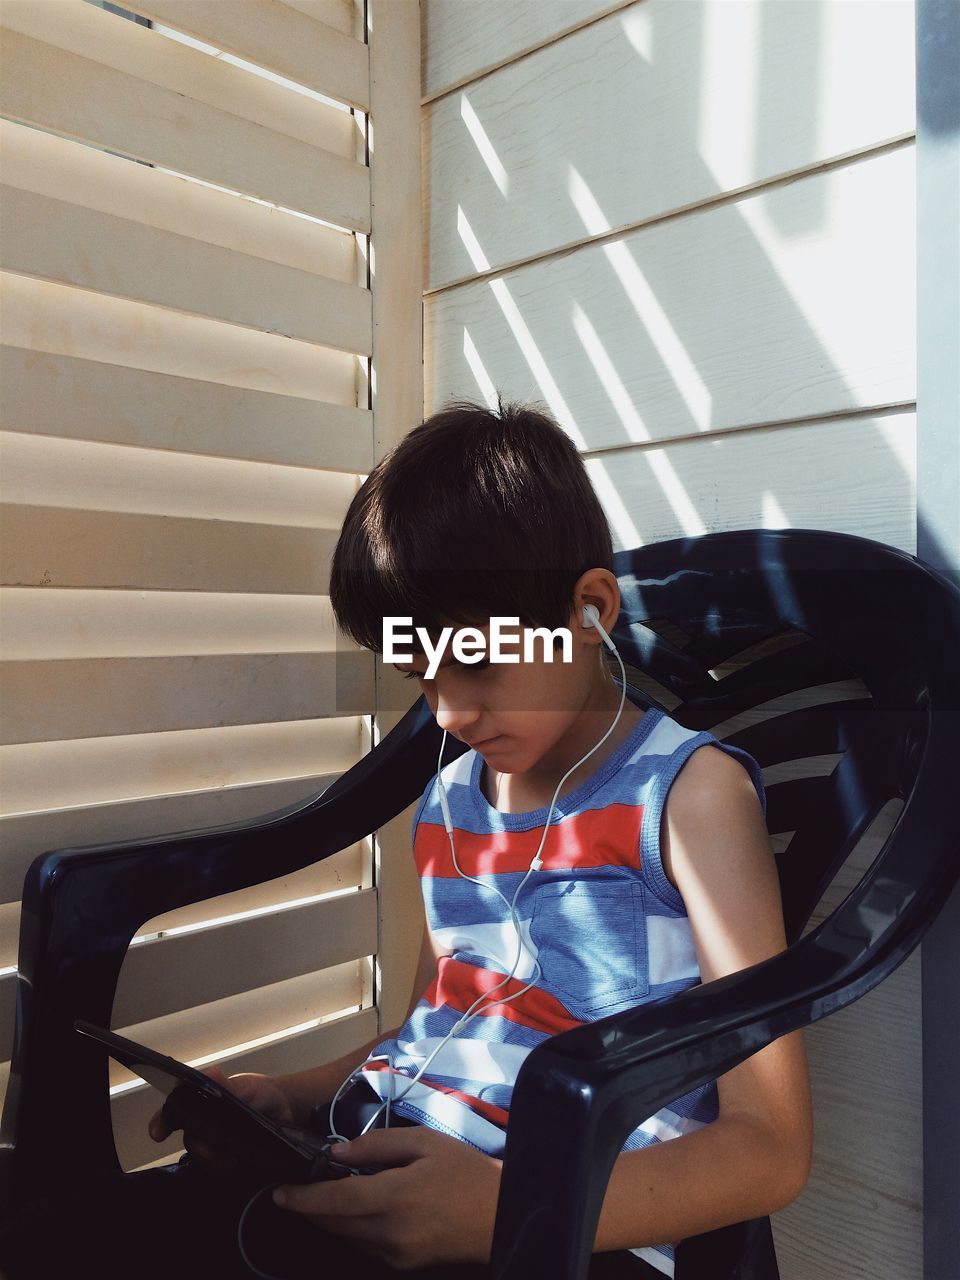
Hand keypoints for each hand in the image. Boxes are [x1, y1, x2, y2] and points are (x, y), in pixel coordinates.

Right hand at [147, 1067, 294, 1168]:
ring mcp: (213, 1146)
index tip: (157, 1132)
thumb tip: (212, 1074)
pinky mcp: (227, 1162)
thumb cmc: (261, 1093)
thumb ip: (229, 1085)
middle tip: (216, 1143)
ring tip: (238, 1151)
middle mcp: (201, 1125)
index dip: (161, 1122)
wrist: (285, 1111)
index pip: (172, 1112)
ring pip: (203, 1160)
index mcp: (200, 1102)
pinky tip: (242, 1159)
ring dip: (219, 1158)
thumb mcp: (248, 1086)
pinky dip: (229, 1167)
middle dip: (201, 1145)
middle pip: (190, 1141)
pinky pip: (219, 1172)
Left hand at [273, 1126, 502, 1270]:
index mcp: (395, 1197)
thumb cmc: (465, 1172)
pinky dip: (354, 1227)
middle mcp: (389, 1233)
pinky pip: (364, 1246)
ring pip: (346, 1237)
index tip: (279, 1193)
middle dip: (312, 1208)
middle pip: (334, 1223)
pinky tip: (363, 1207)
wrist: (500, 1215)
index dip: (303, 1198)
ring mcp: (394, 1255)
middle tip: (298, 1187)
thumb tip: (339, 1152)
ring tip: (333, 1192)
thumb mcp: (425, 1143)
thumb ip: (379, 1145)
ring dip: (332, 1217)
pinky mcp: (401, 1265)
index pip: (335, 1200)